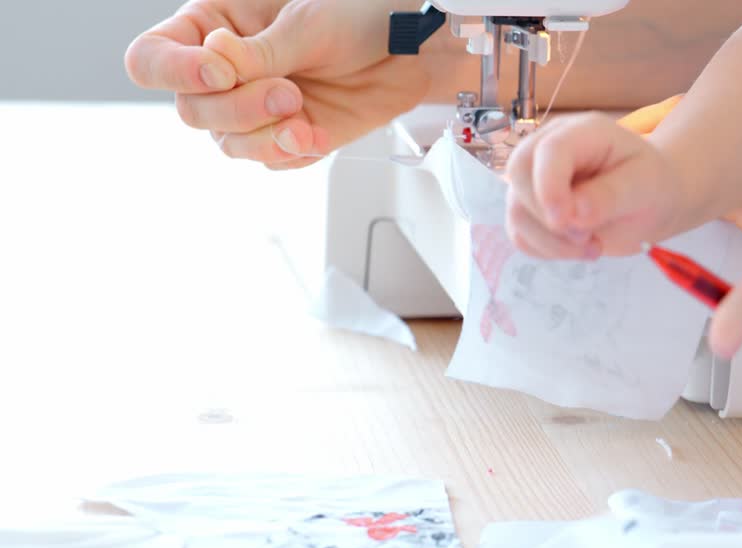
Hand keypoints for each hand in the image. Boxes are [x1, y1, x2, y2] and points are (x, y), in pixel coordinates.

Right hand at [125, 0, 432, 168]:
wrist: (412, 46)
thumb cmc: (360, 14)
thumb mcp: (307, 23)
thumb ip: (260, 51)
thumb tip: (215, 58)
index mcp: (212, 26)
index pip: (151, 59)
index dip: (175, 72)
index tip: (220, 72)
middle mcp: (227, 71)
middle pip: (192, 111)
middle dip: (237, 110)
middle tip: (286, 94)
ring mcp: (257, 108)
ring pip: (230, 145)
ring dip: (263, 138)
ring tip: (301, 118)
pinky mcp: (292, 136)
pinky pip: (273, 161)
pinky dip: (292, 153)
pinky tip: (315, 135)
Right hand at [504, 112, 684, 258]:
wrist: (650, 202)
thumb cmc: (651, 185)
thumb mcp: (645, 187)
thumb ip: (611, 196)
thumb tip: (574, 212)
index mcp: (583, 133)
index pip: (549, 150)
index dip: (549, 186)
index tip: (565, 222)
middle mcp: (550, 148)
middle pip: (518, 174)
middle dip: (547, 218)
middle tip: (588, 239)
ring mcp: (536, 178)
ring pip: (516, 211)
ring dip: (551, 242)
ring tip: (593, 247)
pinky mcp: (531, 208)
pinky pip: (520, 234)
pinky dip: (546, 250)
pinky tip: (578, 248)